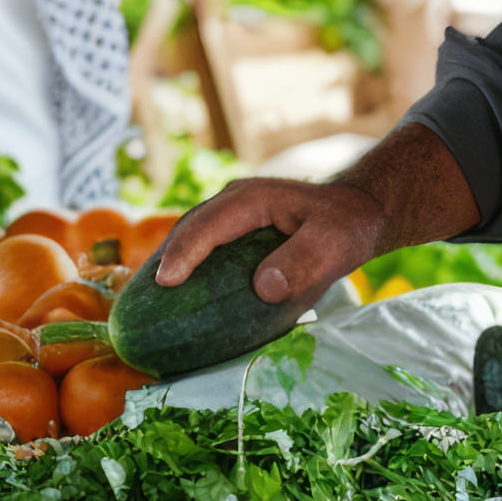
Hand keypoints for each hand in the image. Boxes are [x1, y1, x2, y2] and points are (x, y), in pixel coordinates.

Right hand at [152, 121, 482, 303]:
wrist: (359, 212)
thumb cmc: (346, 227)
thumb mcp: (334, 244)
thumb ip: (302, 262)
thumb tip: (263, 287)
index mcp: (252, 199)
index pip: (208, 225)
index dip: (184, 253)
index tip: (166, 283)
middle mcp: (233, 201)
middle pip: (187, 228)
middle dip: (163, 260)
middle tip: (142, 300)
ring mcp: (231, 214)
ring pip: (190, 234)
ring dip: (171, 263)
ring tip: (150, 300)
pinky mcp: (235, 229)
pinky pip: (203, 245)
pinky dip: (188, 266)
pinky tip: (181, 296)